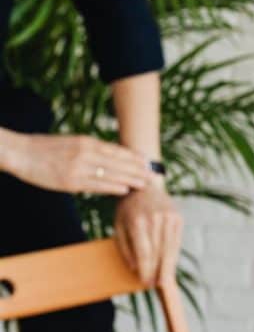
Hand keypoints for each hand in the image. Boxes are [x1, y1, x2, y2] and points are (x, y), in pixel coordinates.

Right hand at [0, 129, 151, 194]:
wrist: (21, 153)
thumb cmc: (46, 149)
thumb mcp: (71, 143)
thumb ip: (91, 149)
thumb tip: (111, 157)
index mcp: (86, 142)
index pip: (116, 150)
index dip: (134, 157)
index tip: (148, 162)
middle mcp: (85, 153)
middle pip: (118, 162)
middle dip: (137, 169)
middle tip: (153, 175)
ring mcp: (78, 167)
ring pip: (110, 174)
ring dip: (130, 179)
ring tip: (145, 184)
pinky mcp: (70, 181)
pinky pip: (96, 185)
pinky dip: (112, 187)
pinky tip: (125, 190)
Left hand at [114, 183, 182, 285]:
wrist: (144, 185)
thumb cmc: (127, 208)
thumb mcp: (119, 225)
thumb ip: (125, 247)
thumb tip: (134, 268)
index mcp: (138, 221)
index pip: (144, 252)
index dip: (146, 269)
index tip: (145, 283)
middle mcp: (156, 219)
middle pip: (159, 253)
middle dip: (157, 271)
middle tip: (155, 285)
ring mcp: (169, 218)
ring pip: (170, 249)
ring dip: (167, 267)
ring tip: (164, 280)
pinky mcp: (178, 218)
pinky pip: (176, 242)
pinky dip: (173, 255)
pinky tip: (169, 265)